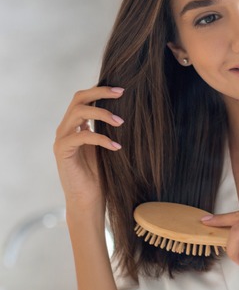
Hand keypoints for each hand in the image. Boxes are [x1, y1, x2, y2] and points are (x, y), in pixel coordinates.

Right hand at [53, 86, 124, 211]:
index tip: (121, 90)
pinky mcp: (62, 151)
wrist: (87, 199)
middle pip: (78, 99)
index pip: (83, 98)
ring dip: (102, 114)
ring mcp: (62, 139)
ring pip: (79, 113)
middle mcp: (65, 129)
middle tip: (121, 93)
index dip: (100, 90)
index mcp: (75, 125)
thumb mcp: (106, 145)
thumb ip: (107, 128)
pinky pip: (82, 136)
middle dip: (100, 93)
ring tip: (121, 122)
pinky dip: (101, 139)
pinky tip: (116, 147)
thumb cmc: (100, 174)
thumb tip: (125, 110)